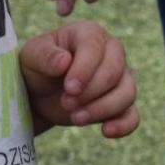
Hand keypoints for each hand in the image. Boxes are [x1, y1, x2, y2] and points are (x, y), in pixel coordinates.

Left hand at [19, 22, 137, 137]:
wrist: (39, 92)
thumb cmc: (37, 66)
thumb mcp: (31, 57)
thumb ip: (45, 56)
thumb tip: (65, 61)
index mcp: (88, 33)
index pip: (94, 47)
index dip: (84, 69)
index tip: (68, 88)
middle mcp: (111, 51)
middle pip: (114, 71)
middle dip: (91, 91)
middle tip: (66, 103)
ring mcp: (120, 77)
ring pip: (127, 92)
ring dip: (102, 109)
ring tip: (76, 118)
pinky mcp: (121, 103)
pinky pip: (132, 115)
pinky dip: (123, 125)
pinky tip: (106, 131)